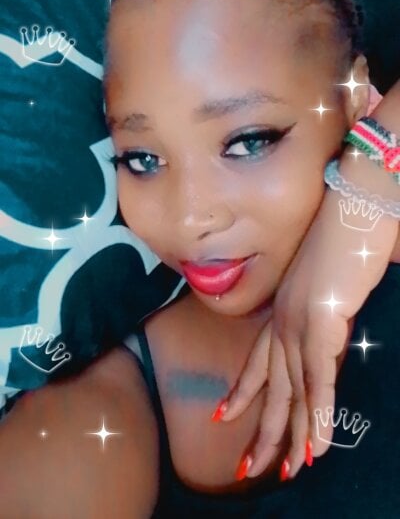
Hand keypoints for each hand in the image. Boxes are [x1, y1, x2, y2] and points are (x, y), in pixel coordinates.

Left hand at [213, 182, 397, 480]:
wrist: (350, 206)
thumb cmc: (341, 237)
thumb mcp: (324, 281)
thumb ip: (319, 309)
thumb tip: (325, 328)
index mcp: (282, 311)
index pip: (257, 361)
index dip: (242, 392)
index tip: (225, 415)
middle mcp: (283, 321)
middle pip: (271, 386)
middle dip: (262, 430)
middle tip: (249, 467)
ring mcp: (300, 323)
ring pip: (293, 392)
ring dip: (292, 436)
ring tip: (286, 472)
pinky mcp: (323, 323)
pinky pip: (320, 380)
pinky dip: (320, 416)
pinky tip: (318, 448)